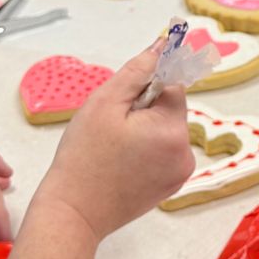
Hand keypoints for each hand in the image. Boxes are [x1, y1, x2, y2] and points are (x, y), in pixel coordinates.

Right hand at [35, 43, 194, 241]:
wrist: (73, 212)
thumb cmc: (83, 159)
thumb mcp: (105, 103)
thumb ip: (138, 70)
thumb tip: (163, 46)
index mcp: (173, 130)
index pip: (172, 84)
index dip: (144, 86)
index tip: (122, 102)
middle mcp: (185, 153)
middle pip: (169, 109)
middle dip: (142, 110)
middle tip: (111, 128)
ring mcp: (179, 173)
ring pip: (164, 130)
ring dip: (143, 129)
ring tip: (112, 147)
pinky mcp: (170, 186)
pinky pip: (162, 152)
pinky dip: (144, 150)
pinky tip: (119, 161)